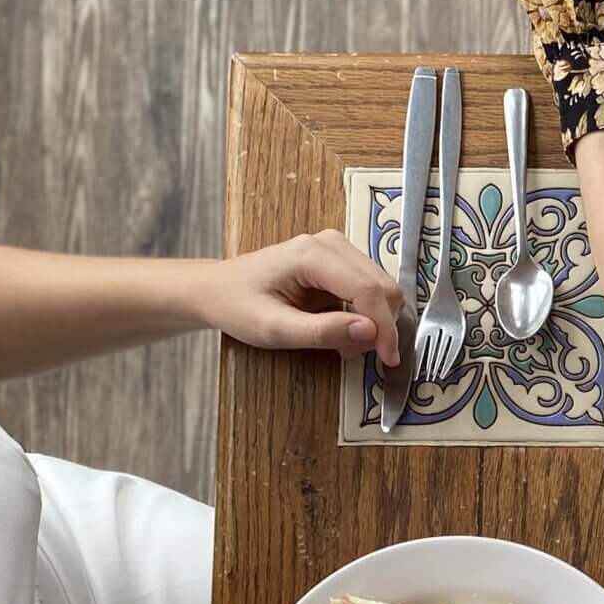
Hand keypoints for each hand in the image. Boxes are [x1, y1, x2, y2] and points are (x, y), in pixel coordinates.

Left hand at [198, 228, 403, 365]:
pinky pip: (370, 289)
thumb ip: (323, 332)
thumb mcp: (274, 329)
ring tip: (345, 344)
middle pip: (383, 286)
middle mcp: (330, 243)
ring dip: (374, 322)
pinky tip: (344, 330)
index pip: (368, 289)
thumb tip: (370, 333)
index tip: (387, 360)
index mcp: (312, 254)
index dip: (385, 328)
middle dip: (381, 326)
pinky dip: (366, 315)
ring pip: (382, 288)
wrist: (215, 289)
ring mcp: (337, 248)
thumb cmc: (237, 307)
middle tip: (358, 354)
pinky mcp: (339, 259)